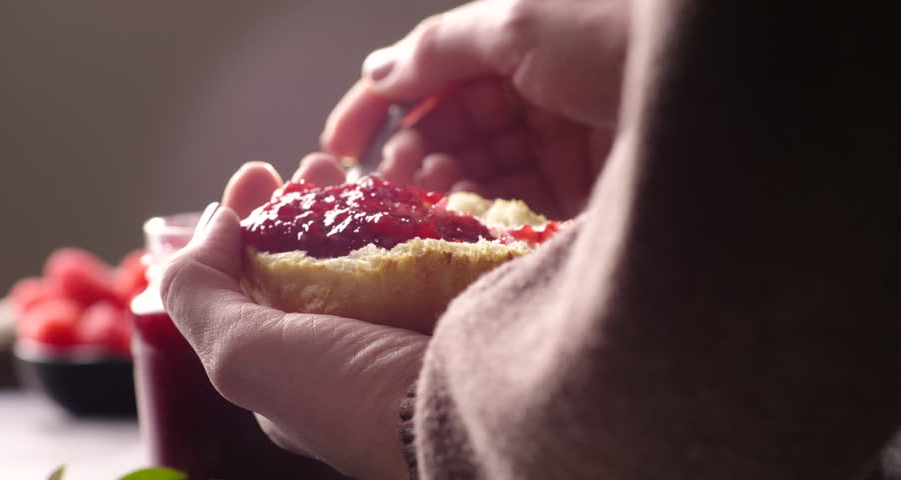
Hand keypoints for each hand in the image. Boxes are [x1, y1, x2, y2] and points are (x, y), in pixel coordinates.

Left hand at [161, 162, 424, 478]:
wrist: (467, 406)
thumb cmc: (350, 394)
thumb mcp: (242, 353)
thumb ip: (199, 291)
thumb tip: (214, 224)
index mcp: (288, 363)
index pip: (253, 279)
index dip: (247, 223)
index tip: (257, 175)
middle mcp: (342, 344)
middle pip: (315, 255)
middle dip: (306, 202)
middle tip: (316, 163)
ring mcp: (400, 322)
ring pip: (371, 245)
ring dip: (358, 198)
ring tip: (357, 163)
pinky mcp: (449, 301)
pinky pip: (426, 244)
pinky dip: (415, 210)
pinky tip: (412, 181)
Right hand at [321, 0, 629, 218]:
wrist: (717, 90)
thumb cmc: (618, 37)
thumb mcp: (518, 24)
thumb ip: (440, 48)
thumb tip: (376, 68)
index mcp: (512, 48)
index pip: (427, 78)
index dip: (376, 108)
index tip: (334, 147)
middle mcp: (529, 96)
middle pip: (448, 131)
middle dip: (414, 152)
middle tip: (396, 176)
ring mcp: (552, 146)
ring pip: (475, 171)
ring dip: (444, 184)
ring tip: (432, 191)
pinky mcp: (577, 193)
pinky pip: (513, 205)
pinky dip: (483, 211)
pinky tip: (465, 212)